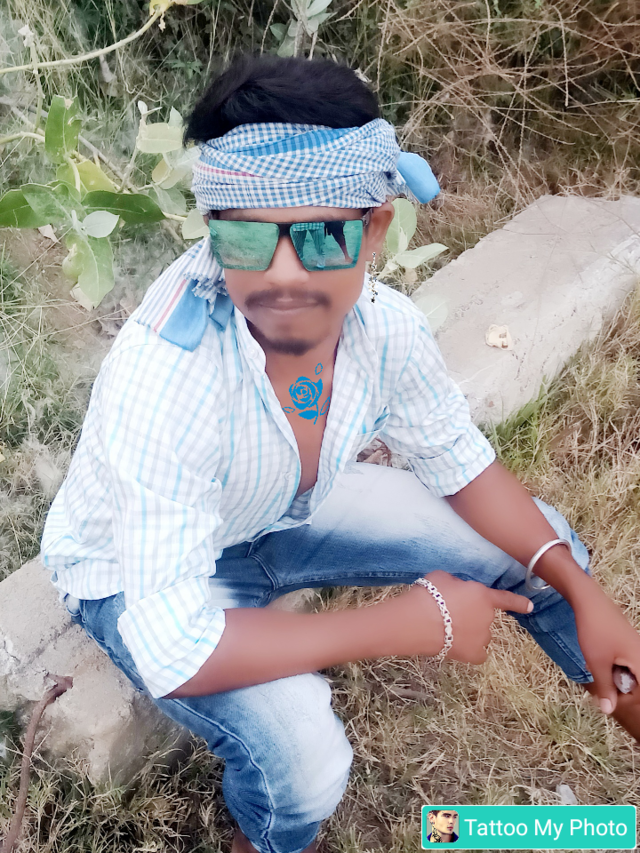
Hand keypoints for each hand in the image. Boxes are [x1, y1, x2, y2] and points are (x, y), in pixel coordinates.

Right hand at [393, 570, 532, 663]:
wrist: (418, 621)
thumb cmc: (429, 594)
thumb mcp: (443, 578)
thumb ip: (457, 584)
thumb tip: (458, 590)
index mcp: (483, 596)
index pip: (506, 599)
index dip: (519, 603)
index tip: (530, 606)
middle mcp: (488, 617)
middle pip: (484, 616)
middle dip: (471, 613)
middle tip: (448, 611)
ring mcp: (483, 637)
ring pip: (480, 634)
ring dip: (469, 631)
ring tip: (447, 629)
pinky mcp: (473, 654)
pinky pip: (478, 652)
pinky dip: (471, 650)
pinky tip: (457, 645)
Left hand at [571, 580, 639, 714]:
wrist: (588, 600)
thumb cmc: (594, 631)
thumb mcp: (597, 663)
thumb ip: (605, 688)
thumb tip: (609, 710)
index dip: (632, 699)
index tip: (614, 695)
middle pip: (637, 682)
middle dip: (621, 688)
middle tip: (604, 687)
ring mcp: (636, 647)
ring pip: (631, 672)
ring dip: (616, 677)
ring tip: (601, 670)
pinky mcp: (627, 642)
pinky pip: (626, 662)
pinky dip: (615, 667)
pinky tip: (601, 662)